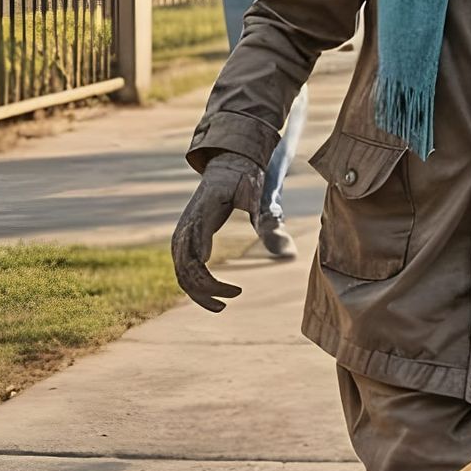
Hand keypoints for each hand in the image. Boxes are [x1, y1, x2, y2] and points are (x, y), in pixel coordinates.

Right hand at [171, 151, 263, 309]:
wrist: (226, 165)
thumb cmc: (245, 179)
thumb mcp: (261, 197)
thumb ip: (272, 223)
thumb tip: (289, 255)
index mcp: (202, 213)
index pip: (196, 253)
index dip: (209, 277)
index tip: (232, 291)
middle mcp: (185, 226)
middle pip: (185, 268)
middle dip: (206, 290)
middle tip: (234, 298)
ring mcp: (181, 234)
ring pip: (181, 272)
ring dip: (198, 293)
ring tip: (222, 306)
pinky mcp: (184, 240)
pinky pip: (183, 268)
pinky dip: (195, 284)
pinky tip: (215, 292)